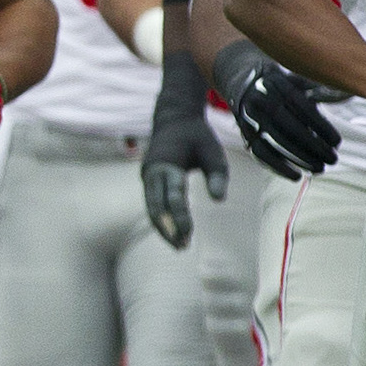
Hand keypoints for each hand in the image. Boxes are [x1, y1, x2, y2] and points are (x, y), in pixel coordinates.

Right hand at [142, 49, 225, 247]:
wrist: (173, 118)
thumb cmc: (197, 136)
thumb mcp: (213, 152)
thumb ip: (217, 175)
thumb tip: (219, 200)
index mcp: (168, 162)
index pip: (173, 196)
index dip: (180, 217)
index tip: (189, 235)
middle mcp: (153, 170)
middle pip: (156, 207)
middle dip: (168, 228)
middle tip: (182, 247)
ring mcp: (147, 175)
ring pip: (151, 207)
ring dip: (163, 227)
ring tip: (180, 245)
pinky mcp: (148, 179)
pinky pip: (152, 203)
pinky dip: (161, 218)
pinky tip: (173, 232)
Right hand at [218, 41, 341, 181]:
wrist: (241, 82)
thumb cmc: (281, 84)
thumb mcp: (297, 80)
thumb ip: (320, 88)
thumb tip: (348, 93)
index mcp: (278, 84)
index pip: (302, 109)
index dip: (321, 127)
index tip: (337, 142)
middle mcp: (262, 101)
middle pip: (290, 127)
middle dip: (313, 146)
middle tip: (333, 159)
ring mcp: (251, 119)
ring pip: (276, 142)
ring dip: (299, 158)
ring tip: (320, 169)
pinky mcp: (245, 134)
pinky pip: (261, 153)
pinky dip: (278, 167)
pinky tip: (296, 176)